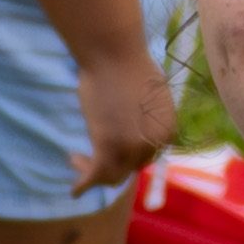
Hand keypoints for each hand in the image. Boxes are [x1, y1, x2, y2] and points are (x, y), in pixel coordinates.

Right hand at [70, 44, 181, 197]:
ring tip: (77, 160)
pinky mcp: (107, 147)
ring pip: (113, 176)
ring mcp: (131, 148)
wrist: (115, 54)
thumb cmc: (130, 65)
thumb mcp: (150, 95)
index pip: (149, 156)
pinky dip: (84, 186)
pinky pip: (95, 175)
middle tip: (86, 155)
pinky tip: (75, 190)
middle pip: (131, 167)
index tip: (111, 148)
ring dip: (95, 174)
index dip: (129, 155)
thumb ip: (146, 117)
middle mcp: (153, 144)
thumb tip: (135, 126)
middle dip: (111, 163)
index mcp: (168, 131)